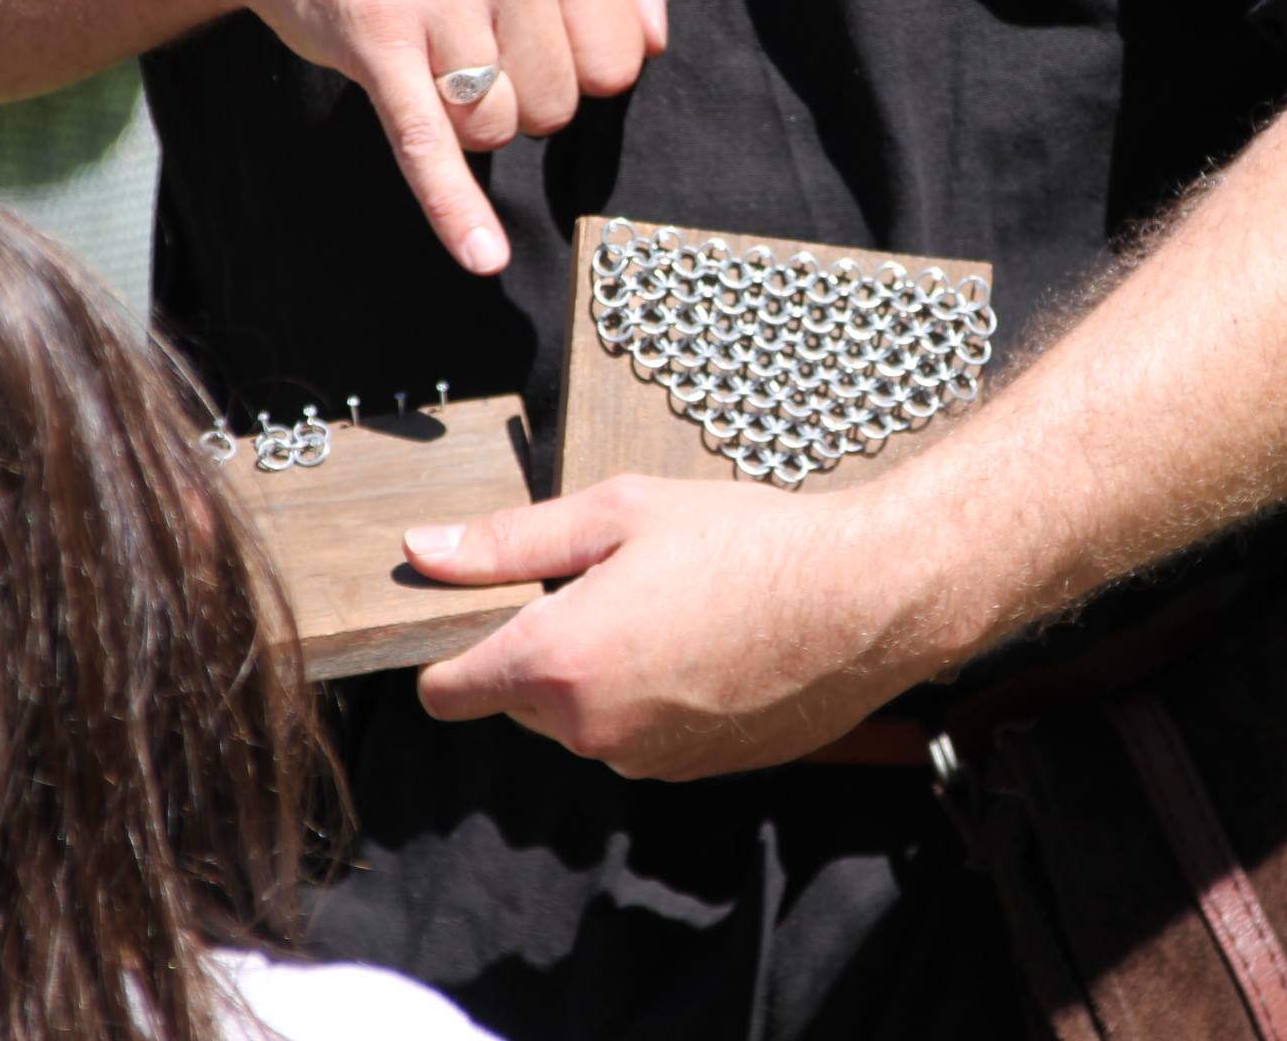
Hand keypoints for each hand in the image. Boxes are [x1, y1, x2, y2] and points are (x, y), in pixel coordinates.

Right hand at [197, 0, 681, 274]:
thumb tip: (656, 41)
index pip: (620, 63)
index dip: (582, 68)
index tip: (539, 33)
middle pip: (559, 107)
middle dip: (521, 98)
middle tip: (475, 40)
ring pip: (497, 131)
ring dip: (468, 118)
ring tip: (435, 54)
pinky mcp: (376, 39)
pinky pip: (430, 144)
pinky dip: (455, 208)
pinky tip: (482, 257)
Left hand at [404, 476, 957, 779]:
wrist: (865, 599)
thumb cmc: (747, 542)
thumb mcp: (619, 512)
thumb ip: (509, 541)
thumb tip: (421, 553)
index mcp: (557, 663)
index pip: (446, 691)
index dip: (453, 650)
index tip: (485, 614)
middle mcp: (591, 730)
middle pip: (520, 701)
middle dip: (544, 653)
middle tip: (613, 585)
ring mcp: (645, 762)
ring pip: (585, 721)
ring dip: (604, 679)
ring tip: (673, 611)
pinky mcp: (694, 773)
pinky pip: (642, 739)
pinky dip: (656, 702)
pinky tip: (708, 647)